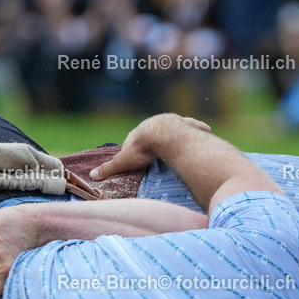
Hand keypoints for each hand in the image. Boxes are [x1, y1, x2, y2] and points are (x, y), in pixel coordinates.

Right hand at [90, 113, 210, 180]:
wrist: (161, 136)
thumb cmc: (141, 149)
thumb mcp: (123, 162)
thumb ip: (108, 169)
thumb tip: (91, 177)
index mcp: (138, 133)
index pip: (135, 140)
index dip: (137, 147)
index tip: (140, 155)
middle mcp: (154, 124)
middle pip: (155, 132)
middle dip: (157, 139)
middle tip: (160, 149)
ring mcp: (171, 122)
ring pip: (174, 126)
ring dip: (178, 131)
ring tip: (182, 139)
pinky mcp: (184, 123)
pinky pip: (193, 124)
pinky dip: (198, 126)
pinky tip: (207, 128)